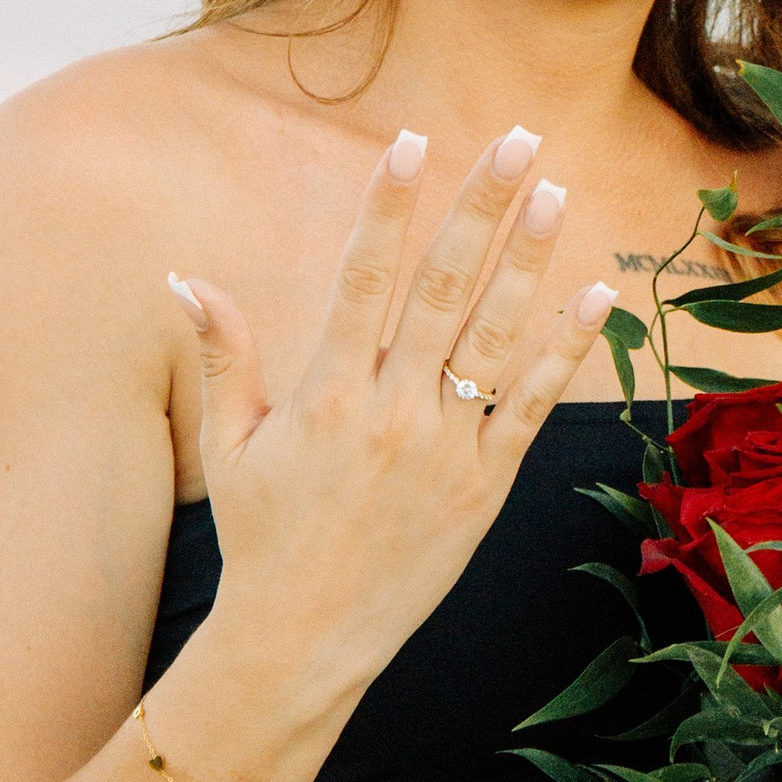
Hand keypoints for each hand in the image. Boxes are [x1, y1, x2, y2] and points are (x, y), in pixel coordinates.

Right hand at [169, 127, 614, 704]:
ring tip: (555, 192)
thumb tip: (185, 276)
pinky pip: (533, 409)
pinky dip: (567, 352)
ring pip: (496, 337)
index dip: (389, 204)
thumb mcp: (230, 446)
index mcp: (326, 394)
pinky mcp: (485, 490)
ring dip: (530, 260)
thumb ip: (225, 355)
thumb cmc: (262, 538)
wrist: (302, 642)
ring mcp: (444, 452)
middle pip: (443, 288)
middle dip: (482, 207)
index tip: (411, 139)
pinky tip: (596, 298)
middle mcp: (390, 414)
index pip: (363, 275)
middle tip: (517, 139)